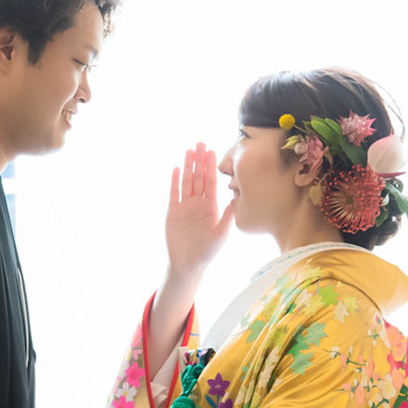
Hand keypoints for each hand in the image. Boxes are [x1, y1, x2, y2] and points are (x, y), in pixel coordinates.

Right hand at [166, 143, 235, 277]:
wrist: (188, 264)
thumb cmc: (207, 251)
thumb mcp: (221, 235)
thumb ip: (227, 218)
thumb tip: (235, 200)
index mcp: (211, 206)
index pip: (211, 182)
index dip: (211, 167)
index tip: (213, 152)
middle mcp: (198, 203)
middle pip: (199, 178)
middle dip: (200, 161)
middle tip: (201, 143)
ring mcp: (185, 206)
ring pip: (187, 182)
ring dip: (188, 166)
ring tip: (189, 151)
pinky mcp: (173, 212)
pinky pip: (174, 193)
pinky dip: (175, 181)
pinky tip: (177, 169)